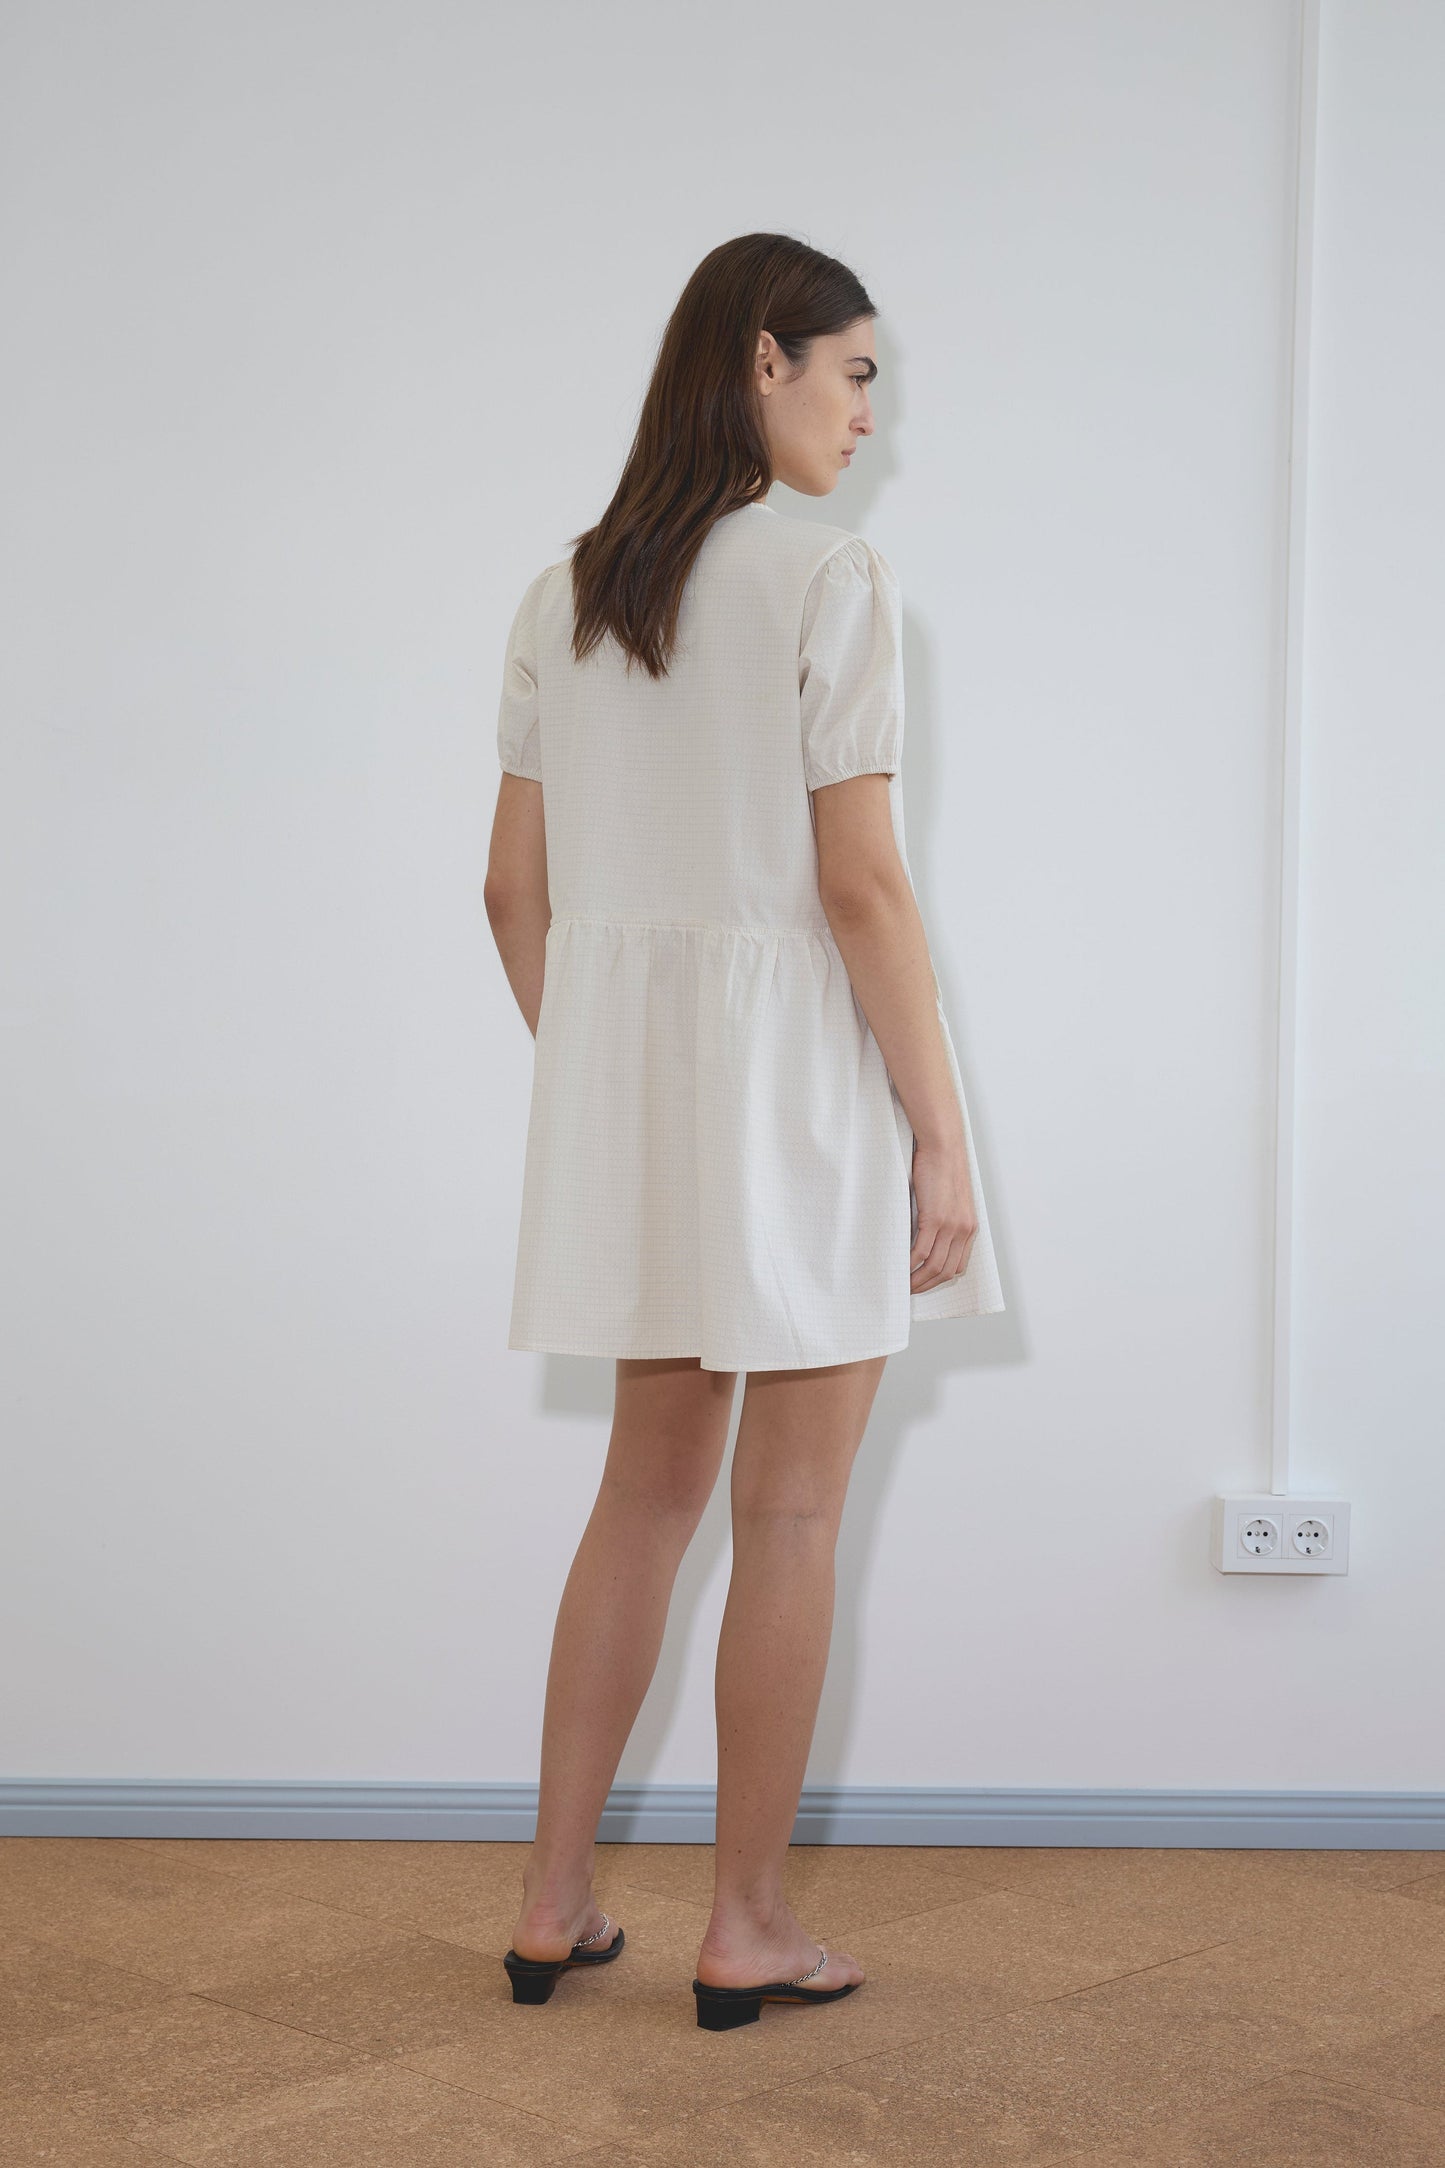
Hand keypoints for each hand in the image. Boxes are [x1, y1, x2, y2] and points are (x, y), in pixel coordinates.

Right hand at [908, 1138, 977, 1291]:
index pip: (958, 1266)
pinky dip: (910, 1264)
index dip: (940, 1279)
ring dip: (917, 1280)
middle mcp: (964, 1230)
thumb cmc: (943, 1168)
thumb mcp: (949, 1200)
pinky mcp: (935, 1218)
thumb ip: (944, 1220)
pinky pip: (922, 1251)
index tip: (925, 1283)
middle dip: (927, 1285)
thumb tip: (927, 1237)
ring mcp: (951, 1226)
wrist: (943, 1147)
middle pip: (946, 1271)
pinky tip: (901, 1268)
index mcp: (969, 1227)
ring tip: (903, 1284)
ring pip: (934, 1266)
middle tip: (910, 1290)